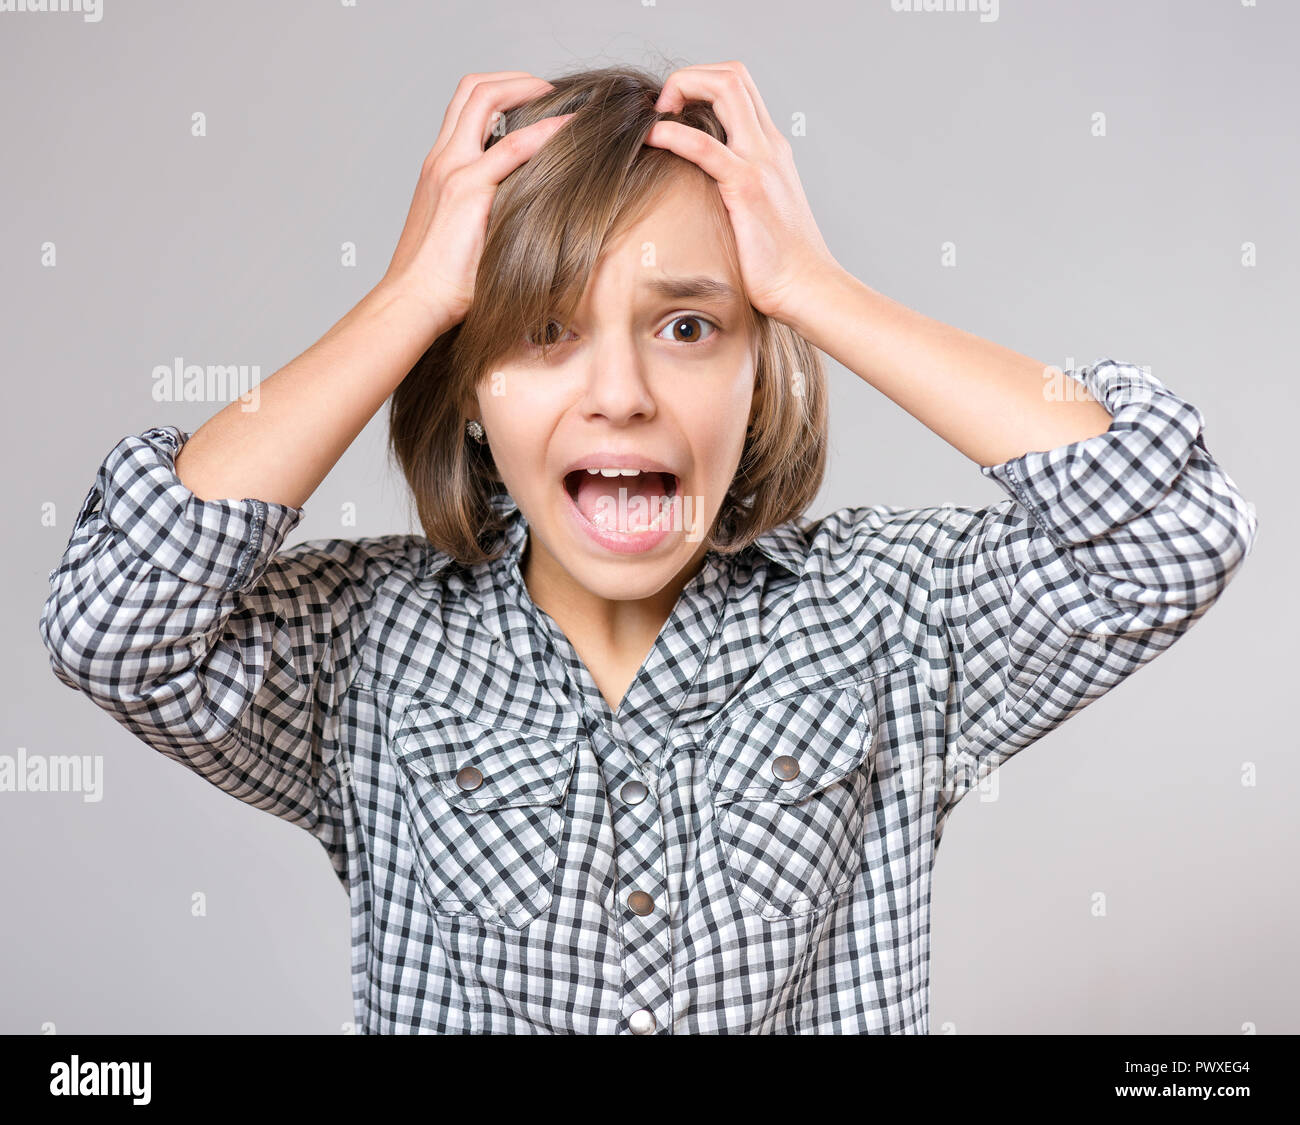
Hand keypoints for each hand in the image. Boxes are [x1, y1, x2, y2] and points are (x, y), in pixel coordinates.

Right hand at [377, 72, 574, 334]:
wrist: (417, 300)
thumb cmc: (441, 279)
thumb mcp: (464, 232)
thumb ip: (487, 210)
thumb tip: (526, 211)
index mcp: (438, 166)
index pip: (464, 107)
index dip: (500, 92)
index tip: (532, 101)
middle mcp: (442, 158)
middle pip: (472, 88)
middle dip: (515, 79)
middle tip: (549, 89)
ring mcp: (452, 169)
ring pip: (485, 98)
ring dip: (527, 88)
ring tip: (562, 99)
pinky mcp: (468, 190)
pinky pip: (513, 146)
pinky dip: (545, 130)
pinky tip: (570, 130)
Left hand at [644, 61, 840, 323]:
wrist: (807, 288)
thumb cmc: (781, 263)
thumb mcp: (760, 214)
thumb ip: (737, 192)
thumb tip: (701, 195)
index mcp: (771, 150)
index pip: (740, 87)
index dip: (703, 83)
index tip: (676, 110)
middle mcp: (769, 147)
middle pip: (733, 75)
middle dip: (690, 76)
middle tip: (663, 107)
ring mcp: (761, 163)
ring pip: (725, 89)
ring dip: (683, 87)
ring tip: (656, 113)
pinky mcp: (747, 188)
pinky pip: (706, 146)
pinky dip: (673, 133)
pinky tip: (653, 137)